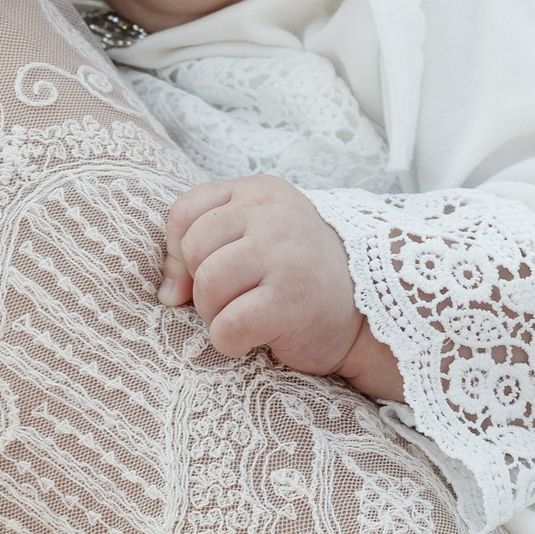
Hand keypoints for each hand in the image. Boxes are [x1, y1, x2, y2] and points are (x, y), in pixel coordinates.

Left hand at [158, 176, 401, 398]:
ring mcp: (283, 255)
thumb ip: (208, 246)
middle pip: (195, 248)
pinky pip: (227, 326)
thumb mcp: (257, 239)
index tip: (198, 277)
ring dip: (214, 314)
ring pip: (207, 285)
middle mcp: (273, 215)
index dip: (180, 251)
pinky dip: (228, 341)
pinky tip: (252, 339)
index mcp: (260, 191)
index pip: (186, 211)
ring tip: (242, 317)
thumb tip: (165, 292)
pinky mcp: (290, 300)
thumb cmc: (301, 277)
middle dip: (200, 285)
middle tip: (231, 301)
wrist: (369, 315)